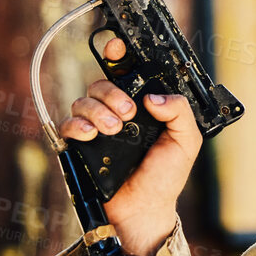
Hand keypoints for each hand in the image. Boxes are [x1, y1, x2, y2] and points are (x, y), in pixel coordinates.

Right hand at [59, 37, 201, 255]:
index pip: (129, 73)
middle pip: (103, 82)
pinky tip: (93, 135)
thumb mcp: (186, 142)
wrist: (143, 209)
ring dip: (99, 111)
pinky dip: (79, 125)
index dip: (119, 55)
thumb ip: (180, 113)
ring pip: (84, 99)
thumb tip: (154, 97)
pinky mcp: (81, 145)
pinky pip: (69, 123)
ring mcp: (98, 127)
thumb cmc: (165, 177)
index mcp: (144, 106)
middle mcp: (119, 112)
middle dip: (112, 92)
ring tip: (115, 130)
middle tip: (128, 112)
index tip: (118, 47)